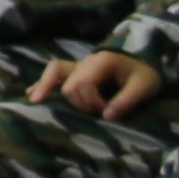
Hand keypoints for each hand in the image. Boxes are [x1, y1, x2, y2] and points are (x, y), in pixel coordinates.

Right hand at [40, 49, 161, 115]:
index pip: (83, 83)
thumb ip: (127, 100)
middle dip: (79, 103)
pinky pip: (54, 74)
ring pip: (55, 74)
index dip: (91, 102)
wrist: (146, 65)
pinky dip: (44, 83)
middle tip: (97, 112)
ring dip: (53, 91)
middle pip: (69, 85)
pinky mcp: (76, 73)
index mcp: (102, 62)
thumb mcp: (144, 87)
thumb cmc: (145, 76)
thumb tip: (106, 116)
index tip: (107, 112)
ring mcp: (79, 66)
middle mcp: (86, 61)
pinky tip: (32, 94)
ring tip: (38, 102)